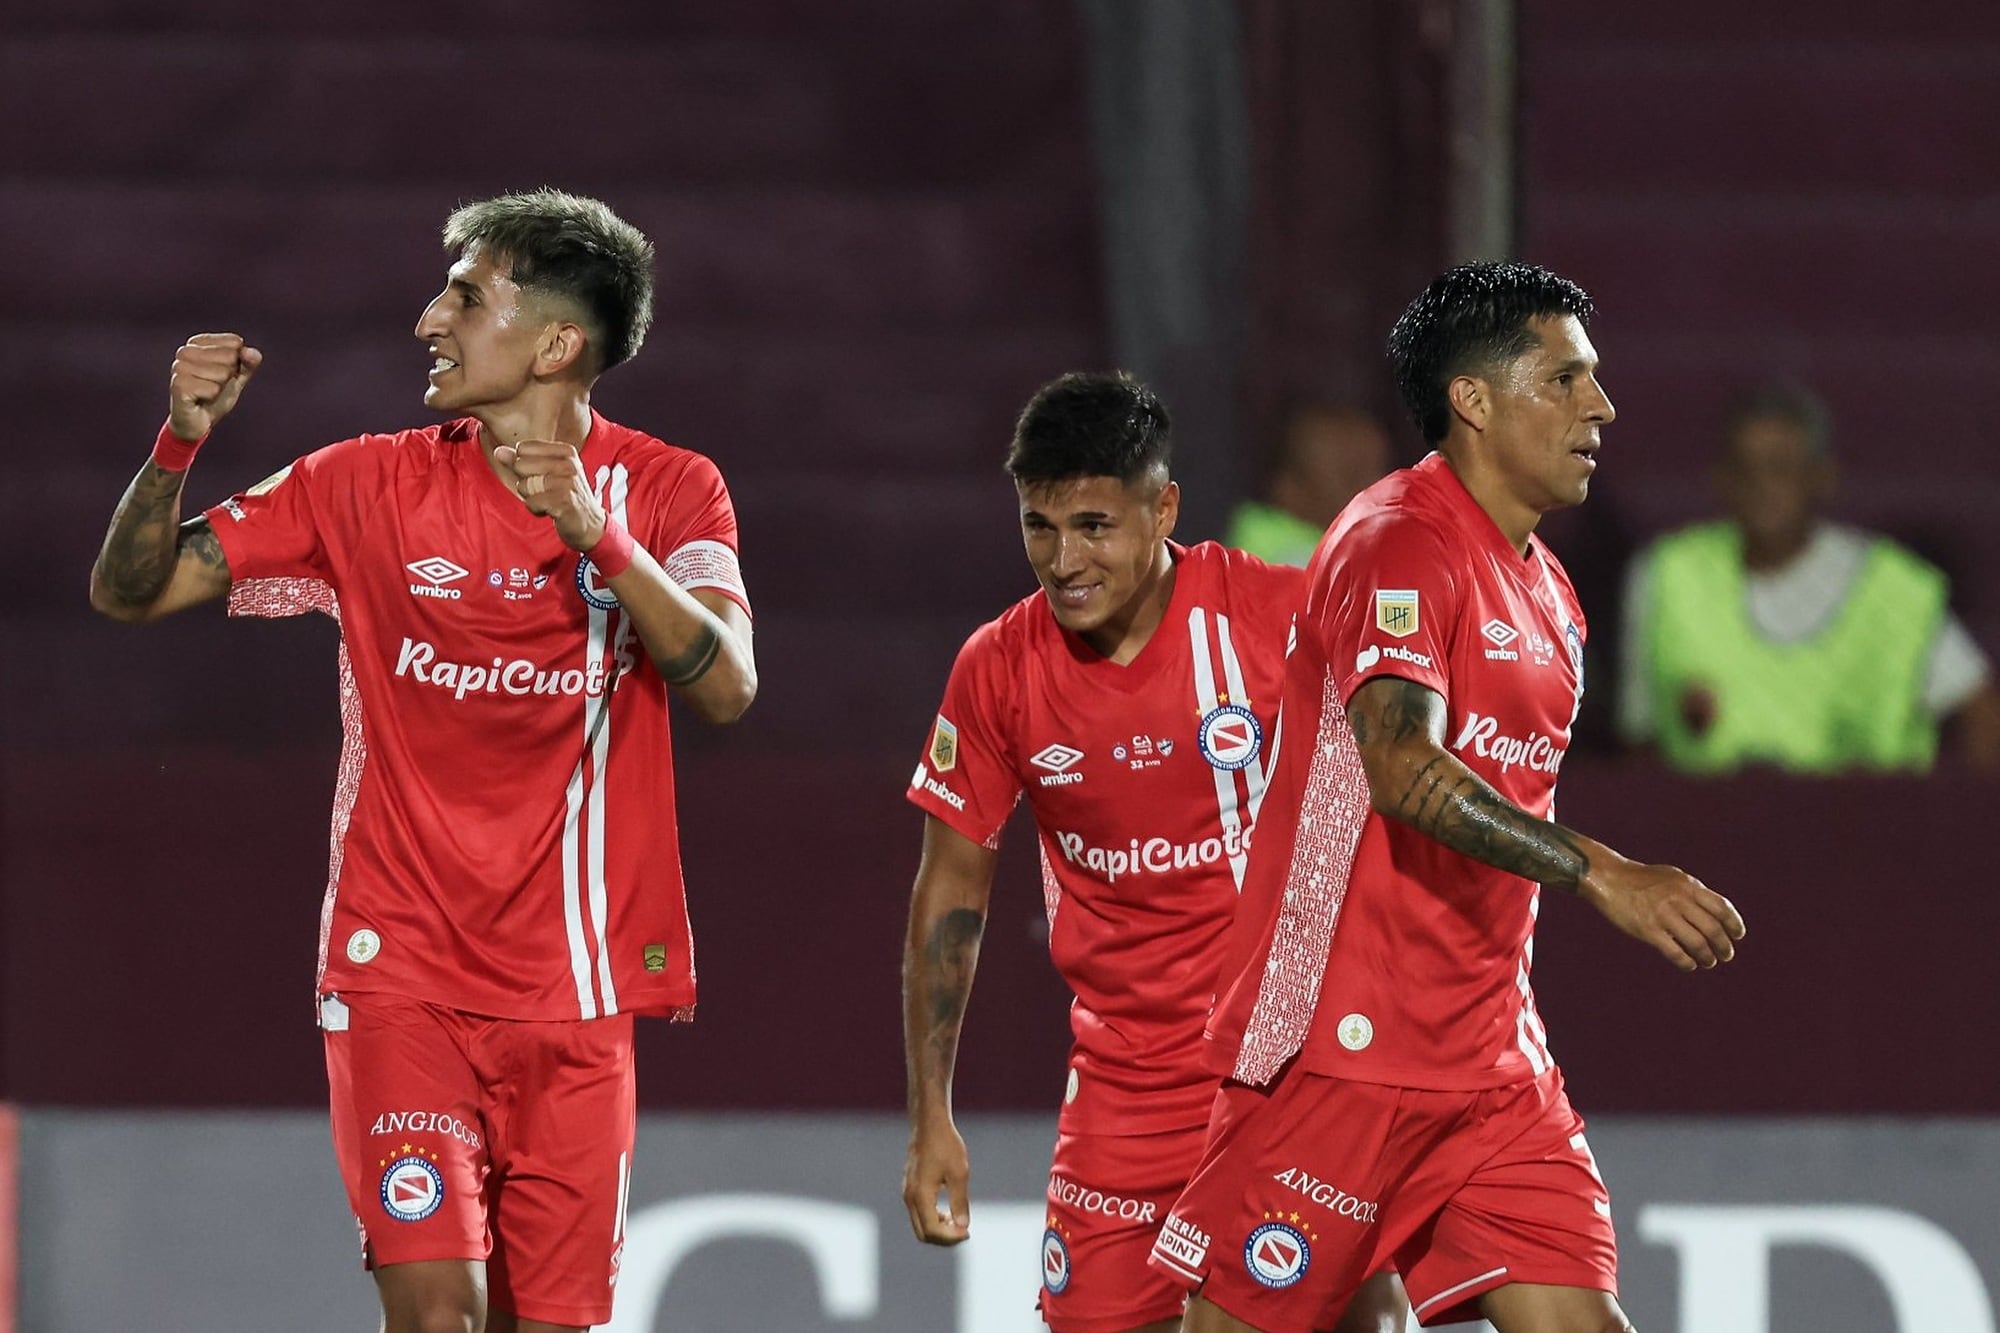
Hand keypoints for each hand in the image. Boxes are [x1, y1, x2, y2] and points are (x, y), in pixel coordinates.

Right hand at [168, 333, 261, 440]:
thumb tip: (251, 352)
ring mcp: (179, 366)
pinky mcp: (178, 384)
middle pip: (230, 356)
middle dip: (229, 376)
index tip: (222, 374)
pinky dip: (212, 397)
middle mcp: (185, 351)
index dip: (237, 363)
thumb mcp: (237, 376)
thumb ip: (249, 362)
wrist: (198, 421)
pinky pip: (213, 389)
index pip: (235, 342)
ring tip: (207, 392)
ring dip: (220, 388)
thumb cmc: (215, 395)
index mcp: (198, 342)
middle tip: (214, 385)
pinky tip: (201, 399)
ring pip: (222, 373)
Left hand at [492, 439, 605, 550]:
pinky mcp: (564, 502)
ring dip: (531, 498)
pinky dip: (536, 510)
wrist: (590, 524)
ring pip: (524, 485)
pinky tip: (551, 511)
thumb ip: (520, 461)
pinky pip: (531, 503)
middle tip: (546, 491)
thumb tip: (498, 451)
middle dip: (526, 482)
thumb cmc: (565, 496)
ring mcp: (568, 483)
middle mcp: (569, 464)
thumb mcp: (545, 473)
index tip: (542, 476)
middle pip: (520, 465)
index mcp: (566, 451)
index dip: (524, 465)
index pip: (523, 448)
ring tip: (549, 501)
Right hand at [902, 1116, 971, 1244]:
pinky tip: (948, 1212)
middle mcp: (910, 1197)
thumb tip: (963, 1227)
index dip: (951, 1237)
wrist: (929, 1124)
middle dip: (944, 1238)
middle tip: (964, 1231)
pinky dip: (932, 1220)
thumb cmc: (946, 1145)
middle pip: (923, 1234)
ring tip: (957, 1221)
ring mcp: (907, 1193)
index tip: (968, 1231)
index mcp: (921, 1195)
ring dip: (938, 1230)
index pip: (933, 1231)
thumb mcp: (959, 1174)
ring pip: (920, 1225)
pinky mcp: (910, 1188)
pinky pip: (918, 1214)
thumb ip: (959, 1202)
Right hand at [1584, 855, 1744, 971]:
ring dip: (1707, 957)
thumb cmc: (1640, 878)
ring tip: (1708, 962)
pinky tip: (1689, 965)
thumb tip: (1714, 910)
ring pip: (1697, 943)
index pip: (1722, 908)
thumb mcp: (1672, 877)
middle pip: (1713, 929)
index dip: (1734, 924)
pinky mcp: (1648, 930)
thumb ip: (1692, 892)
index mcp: (1688, 885)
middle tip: (1726, 955)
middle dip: (1724, 946)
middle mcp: (1679, 899)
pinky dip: (1686, 963)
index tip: (1738, 936)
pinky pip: (1675, 952)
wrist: (1608, 878)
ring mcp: (1663, 915)